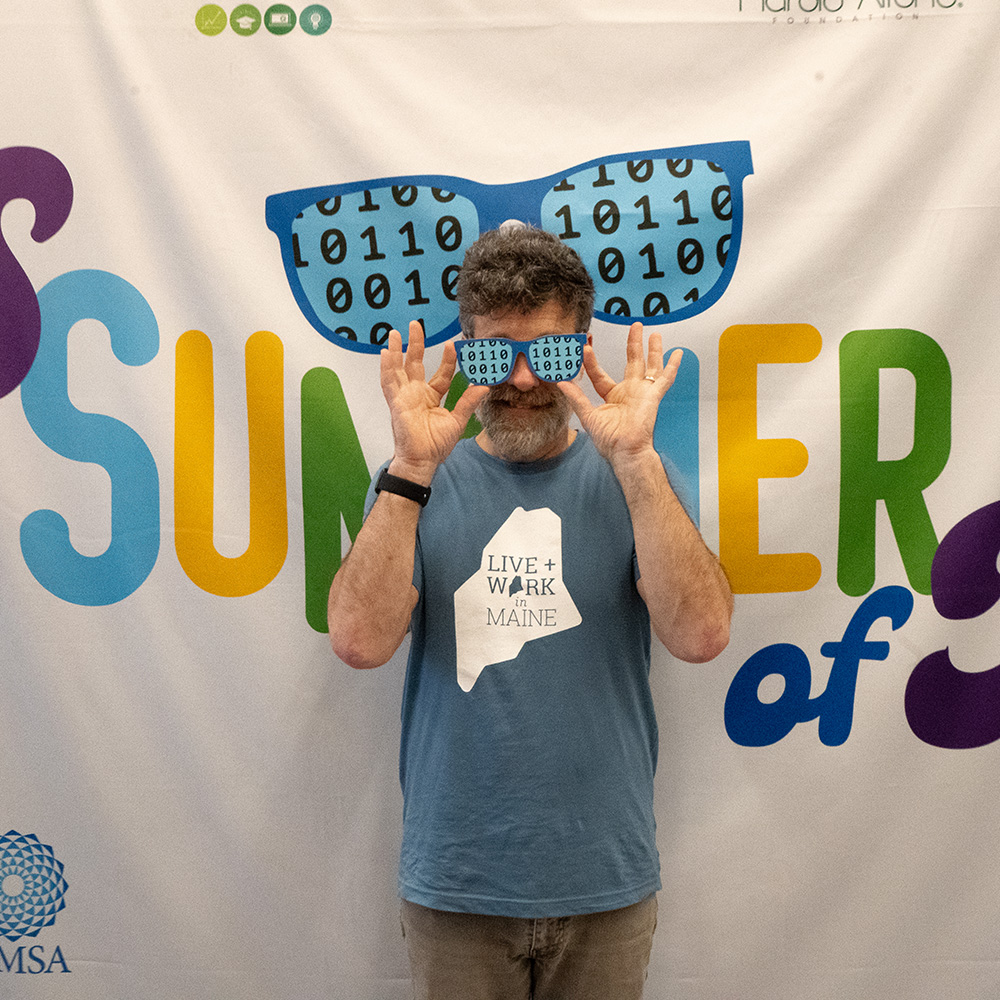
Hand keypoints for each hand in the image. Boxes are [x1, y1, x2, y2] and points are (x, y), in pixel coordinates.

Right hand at [380, 321, 488, 480]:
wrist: (423, 460)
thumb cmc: (436, 445)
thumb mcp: (457, 420)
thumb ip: (469, 402)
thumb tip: (485, 386)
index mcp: (431, 397)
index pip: (440, 373)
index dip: (446, 359)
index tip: (453, 344)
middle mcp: (416, 393)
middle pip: (414, 363)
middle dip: (415, 344)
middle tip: (415, 325)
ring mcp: (404, 397)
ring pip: (398, 368)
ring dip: (396, 350)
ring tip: (394, 332)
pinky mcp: (396, 403)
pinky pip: (388, 382)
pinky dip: (386, 367)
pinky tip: (385, 352)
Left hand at [558, 322, 681, 466]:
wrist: (624, 451)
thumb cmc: (608, 440)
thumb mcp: (588, 416)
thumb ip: (576, 397)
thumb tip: (560, 382)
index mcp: (612, 396)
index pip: (601, 374)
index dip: (592, 362)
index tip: (585, 349)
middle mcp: (629, 391)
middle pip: (632, 361)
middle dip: (633, 343)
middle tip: (635, 325)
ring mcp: (643, 392)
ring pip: (650, 366)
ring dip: (654, 350)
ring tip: (655, 334)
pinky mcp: (653, 396)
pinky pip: (665, 379)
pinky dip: (672, 367)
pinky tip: (678, 353)